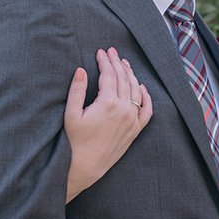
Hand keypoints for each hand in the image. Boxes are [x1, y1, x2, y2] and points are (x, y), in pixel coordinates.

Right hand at [64, 48, 151, 201]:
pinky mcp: (135, 130)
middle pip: (123, 79)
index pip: (109, 75)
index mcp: (108, 104)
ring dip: (131, 74)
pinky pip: (147, 110)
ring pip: (136, 90)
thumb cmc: (74, 141)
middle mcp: (124, 110)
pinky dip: (147, 97)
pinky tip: (142, 87)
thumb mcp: (71, 114)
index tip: (100, 52)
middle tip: (111, 52)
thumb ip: (77, 90)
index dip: (104, 61)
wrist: (86, 166)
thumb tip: (82, 70)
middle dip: (117, 63)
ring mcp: (132, 120)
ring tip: (124, 64)